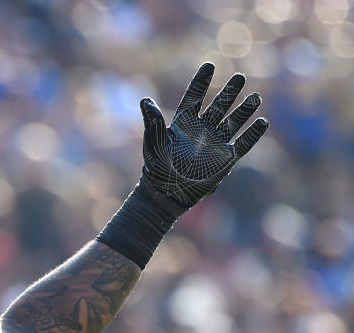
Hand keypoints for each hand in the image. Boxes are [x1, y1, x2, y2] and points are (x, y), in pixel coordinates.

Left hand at [139, 62, 268, 208]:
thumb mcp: (154, 143)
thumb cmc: (157, 167)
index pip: (195, 97)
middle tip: (240, 77)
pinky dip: (252, 134)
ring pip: (234, 121)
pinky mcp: (226, 159)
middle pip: (219, 105)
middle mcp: (202, 129)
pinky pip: (243, 143)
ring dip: (244, 110)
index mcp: (184, 123)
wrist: (167, 193)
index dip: (201, 82)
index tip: (209, 65)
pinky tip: (262, 123)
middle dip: (229, 91)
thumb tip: (144, 101)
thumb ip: (153, 122)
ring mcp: (215, 143)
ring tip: (255, 97)